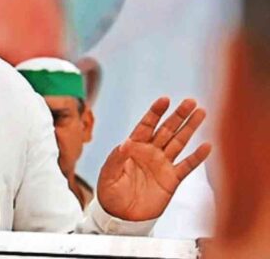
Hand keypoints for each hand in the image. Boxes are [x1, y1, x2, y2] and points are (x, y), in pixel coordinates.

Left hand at [97, 97, 210, 220]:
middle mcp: (150, 152)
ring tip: (201, 112)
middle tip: (190, 101)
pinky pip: (187, 166)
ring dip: (190, 128)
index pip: (145, 125)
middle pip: (166, 129)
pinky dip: (197, 157)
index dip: (155, 112)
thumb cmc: (110, 193)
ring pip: (179, 142)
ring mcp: (162, 164)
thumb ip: (116, 159)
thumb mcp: (108, 175)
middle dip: (178, 115)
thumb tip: (125, 144)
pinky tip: (207, 146)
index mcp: (133, 147)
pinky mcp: (172, 179)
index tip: (164, 100)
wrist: (121, 216)